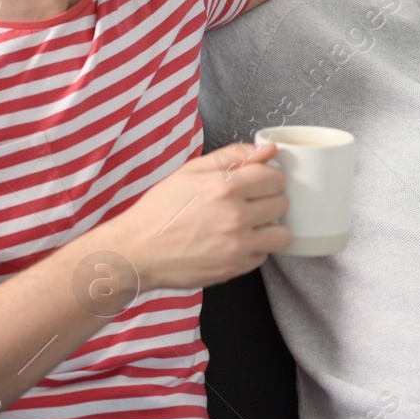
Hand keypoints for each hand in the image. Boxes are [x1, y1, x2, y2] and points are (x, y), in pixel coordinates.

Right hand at [100, 141, 292, 290]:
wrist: (137, 252)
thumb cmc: (160, 210)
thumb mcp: (190, 172)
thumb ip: (232, 156)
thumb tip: (267, 149)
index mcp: (224, 187)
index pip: (274, 177)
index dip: (267, 176)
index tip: (258, 181)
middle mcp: (235, 217)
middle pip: (281, 203)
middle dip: (270, 199)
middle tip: (250, 201)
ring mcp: (237, 246)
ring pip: (282, 233)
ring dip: (270, 226)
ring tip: (249, 223)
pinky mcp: (235, 268)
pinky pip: (264, 255)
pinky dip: (255, 248)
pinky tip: (235, 241)